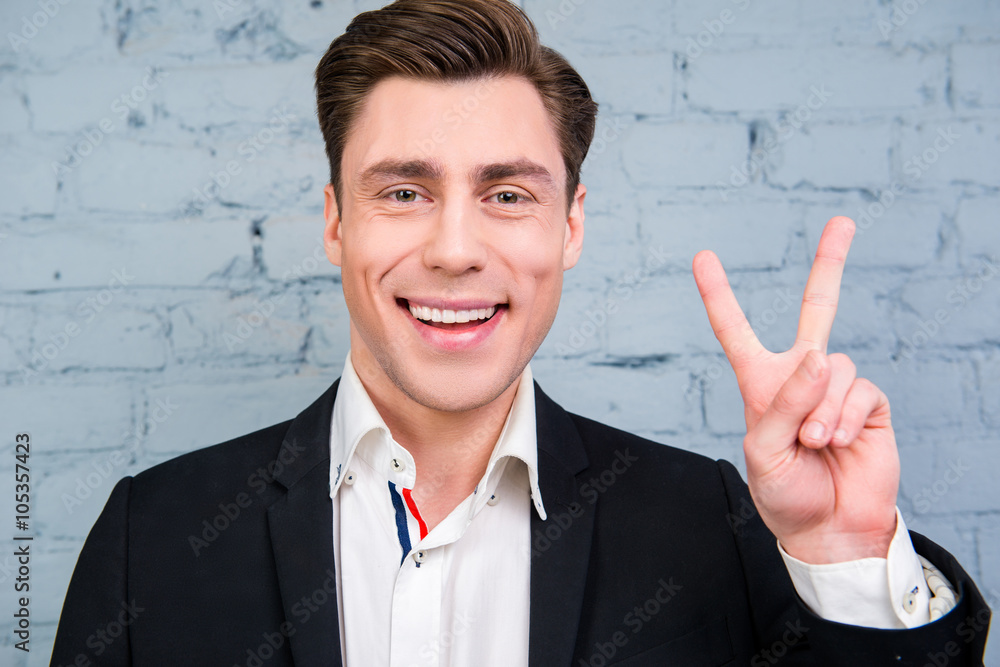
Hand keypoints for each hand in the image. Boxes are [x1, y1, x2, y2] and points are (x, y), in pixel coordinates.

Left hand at [693, 216, 898, 563]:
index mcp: (761, 382)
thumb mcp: (762, 450)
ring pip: (834, 365)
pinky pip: (859, 390)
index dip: (719, 295)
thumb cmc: (784, 492)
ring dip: (821, 409)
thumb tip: (821, 355)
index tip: (702, 257)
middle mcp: (800, 376)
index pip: (736, 331)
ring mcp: (836, 386)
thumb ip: (785, 402)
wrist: (828, 527)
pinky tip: (839, 442)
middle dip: (830, 264)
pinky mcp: (868, 403)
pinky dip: (845, 417)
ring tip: (814, 443)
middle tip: (842, 222)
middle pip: (817, 308)